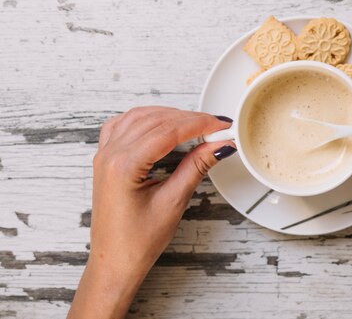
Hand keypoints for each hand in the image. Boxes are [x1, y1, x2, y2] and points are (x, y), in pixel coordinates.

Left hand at [68, 107, 235, 318]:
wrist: (114, 261)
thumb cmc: (137, 241)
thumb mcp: (173, 202)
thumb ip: (196, 167)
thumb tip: (218, 145)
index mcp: (123, 166)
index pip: (168, 131)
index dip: (199, 124)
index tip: (221, 126)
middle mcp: (110, 155)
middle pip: (156, 120)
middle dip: (189, 120)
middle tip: (217, 128)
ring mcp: (104, 155)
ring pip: (140, 117)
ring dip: (170, 115)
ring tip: (197, 125)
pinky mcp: (106, 158)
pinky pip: (124, 124)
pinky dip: (147, 118)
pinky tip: (163, 124)